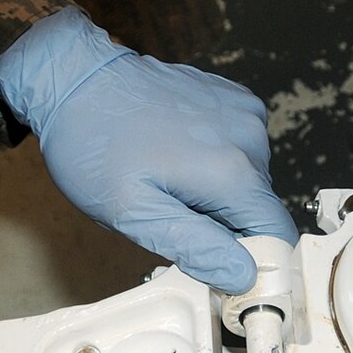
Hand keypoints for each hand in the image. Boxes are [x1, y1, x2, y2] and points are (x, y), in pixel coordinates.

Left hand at [0, 8, 296, 291]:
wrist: (75, 78)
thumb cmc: (93, 145)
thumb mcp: (132, 212)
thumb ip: (194, 246)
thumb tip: (244, 274)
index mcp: (231, 171)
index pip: (278, 236)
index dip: (253, 261)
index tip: (213, 263)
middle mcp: (249, 136)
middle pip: (259, 208)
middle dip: (223, 223)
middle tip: (168, 210)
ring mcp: (243, 111)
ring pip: (249, 179)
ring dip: (216, 190)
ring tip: (167, 174)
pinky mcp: (233, 97)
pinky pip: (239, 147)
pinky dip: (214, 158)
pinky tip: (176, 149)